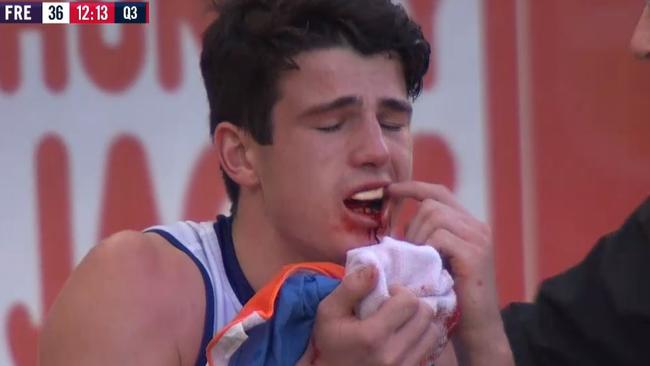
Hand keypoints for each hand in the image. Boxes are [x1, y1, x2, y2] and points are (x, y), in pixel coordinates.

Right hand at [297, 265, 444, 365]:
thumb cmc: (329, 343)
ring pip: (433, 331)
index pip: (409, 302)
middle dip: (413, 303)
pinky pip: (430, 348)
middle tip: (396, 305)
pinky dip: (422, 336)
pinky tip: (406, 334)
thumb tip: (375, 268)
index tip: (387, 295)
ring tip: (403, 320)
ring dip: (420, 320)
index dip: (400, 291)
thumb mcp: (329, 311)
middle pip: (426, 314)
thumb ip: (351, 287)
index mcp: (372, 336)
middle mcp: (393, 353)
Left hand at [388, 182, 512, 364]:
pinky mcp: (475, 254)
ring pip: (434, 216)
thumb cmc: (449, 295)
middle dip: (411, 223)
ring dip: (417, 237)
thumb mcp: (434, 259)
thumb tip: (396, 222)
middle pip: (432, 203)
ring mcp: (478, 238)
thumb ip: (423, 238)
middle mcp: (477, 226)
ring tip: (418, 261)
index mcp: (467, 224)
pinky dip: (426, 248)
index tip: (390, 190)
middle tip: (408, 250)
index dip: (412, 187)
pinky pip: (440, 236)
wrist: (476, 328)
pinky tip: (428, 267)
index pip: (438, 191)